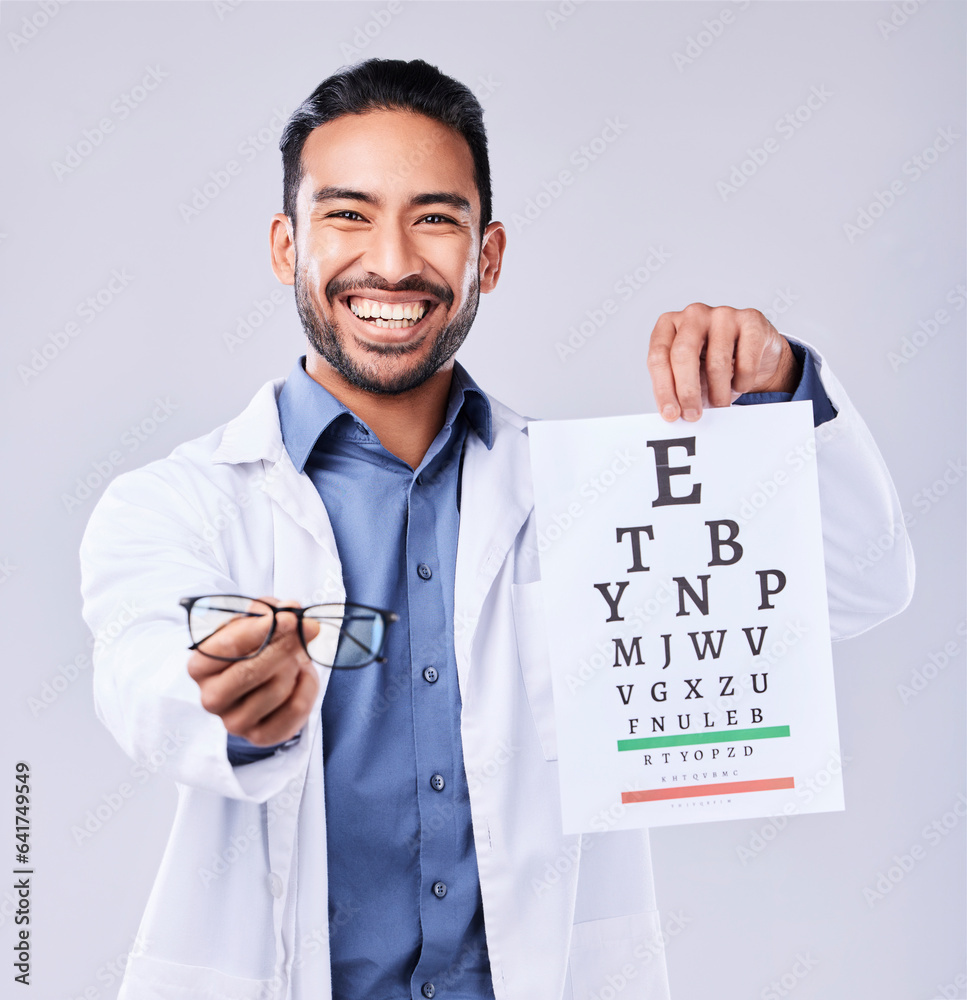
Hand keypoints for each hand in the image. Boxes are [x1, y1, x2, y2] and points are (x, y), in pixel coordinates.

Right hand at [187, 597, 319, 746]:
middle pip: (251, 671)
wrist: (265, 680)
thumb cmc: (254, 647)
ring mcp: (233, 722)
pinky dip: (307, 686)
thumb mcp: (255, 621)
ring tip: (294, 657)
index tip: (287, 617)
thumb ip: (269, 610)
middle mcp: (211, 697)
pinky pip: (295, 708)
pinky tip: (301, 676)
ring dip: (295, 665)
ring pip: (277, 688)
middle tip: (308, 627)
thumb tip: (291, 608)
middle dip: (284, 646)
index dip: (261, 630)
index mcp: (199, 666)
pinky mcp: (260, 737)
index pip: (228, 647)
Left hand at [647, 303, 800, 420]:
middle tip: (693, 415)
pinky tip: (739, 385)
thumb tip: (673, 414)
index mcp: (669, 325)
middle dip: (687, 391)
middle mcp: (693, 315)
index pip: (658, 357)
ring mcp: (722, 314)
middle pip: (683, 354)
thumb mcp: (689, 374)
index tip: (671, 414)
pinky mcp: (750, 320)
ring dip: (719, 393)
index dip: (663, 389)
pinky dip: (742, 382)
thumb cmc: (713, 363)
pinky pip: (746, 361)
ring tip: (720, 403)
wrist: (754, 352)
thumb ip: (677, 389)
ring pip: (717, 362)